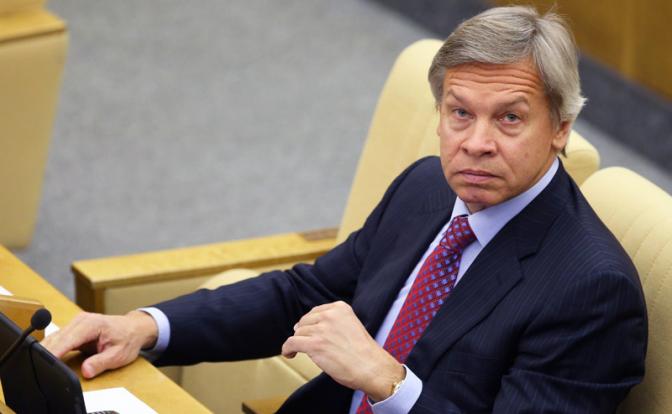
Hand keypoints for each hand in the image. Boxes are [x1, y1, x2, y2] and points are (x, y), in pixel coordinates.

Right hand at [41, 310, 157, 378]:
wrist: (134, 329)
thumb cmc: (128, 339)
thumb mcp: (119, 355)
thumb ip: (101, 362)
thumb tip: (86, 371)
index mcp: (92, 324)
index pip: (68, 339)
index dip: (55, 351)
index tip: (45, 361)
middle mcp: (81, 320)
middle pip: (57, 337)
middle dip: (46, 352)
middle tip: (39, 367)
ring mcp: (76, 323)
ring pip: (55, 337)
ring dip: (47, 350)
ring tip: (40, 364)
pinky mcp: (74, 329)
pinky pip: (58, 339)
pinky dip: (52, 348)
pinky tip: (47, 358)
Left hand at [281, 301, 403, 401]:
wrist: (371, 367)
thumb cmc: (363, 352)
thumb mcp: (350, 325)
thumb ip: (333, 322)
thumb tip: (306, 326)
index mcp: (340, 308)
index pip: (315, 312)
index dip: (310, 323)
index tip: (310, 332)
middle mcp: (330, 315)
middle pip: (305, 321)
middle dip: (304, 333)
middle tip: (305, 343)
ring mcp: (321, 329)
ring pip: (298, 333)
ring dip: (297, 342)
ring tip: (297, 351)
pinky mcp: (314, 345)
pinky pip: (292, 343)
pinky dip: (287, 349)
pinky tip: (289, 354)